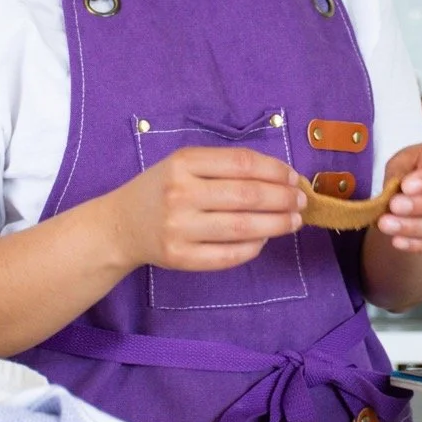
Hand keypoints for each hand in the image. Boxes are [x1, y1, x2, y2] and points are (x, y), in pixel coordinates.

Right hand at [108, 147, 305, 272]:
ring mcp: (179, 228)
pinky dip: (253, 248)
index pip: (241, 163)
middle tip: (301, 202)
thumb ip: (224, 166)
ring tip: (294, 222)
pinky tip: (264, 240)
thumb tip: (280, 177)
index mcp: (183, 163)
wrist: (119, 225)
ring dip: (276, 225)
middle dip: (283, 199)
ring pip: (242, 228)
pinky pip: (228, 255)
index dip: (275, 170)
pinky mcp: (179, 258)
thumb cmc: (161, 189)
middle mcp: (180, 194)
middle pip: (247, 196)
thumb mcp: (184, 164)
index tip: (293, 178)